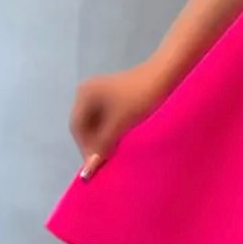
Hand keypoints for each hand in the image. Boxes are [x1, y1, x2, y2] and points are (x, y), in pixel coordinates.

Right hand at [69, 63, 165, 178]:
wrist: (165, 74)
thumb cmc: (140, 97)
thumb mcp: (119, 124)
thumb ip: (102, 146)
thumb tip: (88, 169)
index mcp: (85, 95)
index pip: (77, 128)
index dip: (85, 148)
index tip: (94, 165)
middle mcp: (87, 91)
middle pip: (84, 125)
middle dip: (93, 142)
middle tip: (103, 160)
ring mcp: (100, 92)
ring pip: (95, 122)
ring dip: (101, 137)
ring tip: (112, 151)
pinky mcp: (113, 94)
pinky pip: (104, 116)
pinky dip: (108, 129)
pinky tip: (118, 138)